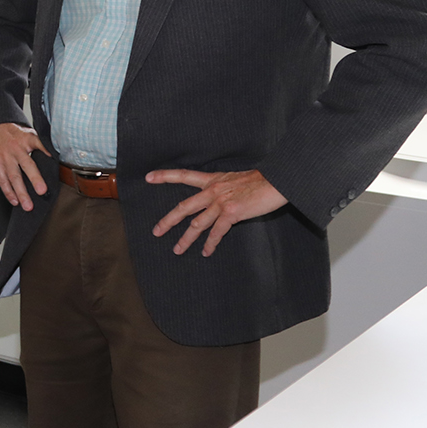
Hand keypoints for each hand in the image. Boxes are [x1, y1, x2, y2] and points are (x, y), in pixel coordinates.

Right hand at [0, 123, 49, 210]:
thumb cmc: (14, 132)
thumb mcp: (30, 132)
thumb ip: (42, 144)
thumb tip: (55, 157)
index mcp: (28, 139)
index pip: (40, 145)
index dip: (46, 152)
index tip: (53, 160)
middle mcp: (17, 149)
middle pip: (27, 165)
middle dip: (34, 179)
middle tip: (42, 191)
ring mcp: (5, 156)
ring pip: (13, 176)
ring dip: (20, 192)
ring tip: (27, 205)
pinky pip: (1, 179)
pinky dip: (8, 191)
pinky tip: (14, 201)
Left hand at [146, 169, 288, 256]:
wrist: (278, 181)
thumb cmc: (262, 181)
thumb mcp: (236, 179)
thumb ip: (223, 188)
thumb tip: (219, 199)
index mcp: (213, 180)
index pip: (184, 175)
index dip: (165, 176)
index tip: (148, 178)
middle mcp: (213, 191)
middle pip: (184, 207)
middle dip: (168, 221)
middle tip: (156, 231)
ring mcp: (221, 202)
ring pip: (197, 224)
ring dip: (186, 239)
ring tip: (177, 250)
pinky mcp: (232, 213)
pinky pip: (216, 232)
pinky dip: (210, 243)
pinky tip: (206, 252)